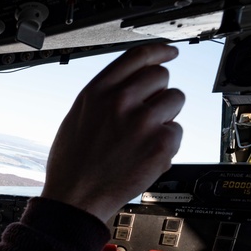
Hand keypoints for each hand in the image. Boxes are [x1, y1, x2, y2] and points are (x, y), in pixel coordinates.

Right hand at [41, 43, 184, 224]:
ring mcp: (142, 121)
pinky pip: (177, 131)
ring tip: (144, 136)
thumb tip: (132, 83)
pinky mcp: (160, 143)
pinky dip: (166, 144)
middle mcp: (120, 101)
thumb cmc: (72, 164)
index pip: (138, 56)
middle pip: (161, 76)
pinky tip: (145, 155)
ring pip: (175, 99)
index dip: (159, 51)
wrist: (75, 199)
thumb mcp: (78, 117)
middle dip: (158, 92)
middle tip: (147, 114)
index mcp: (98, 91)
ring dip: (166, 116)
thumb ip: (105, 95)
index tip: (170, 53)